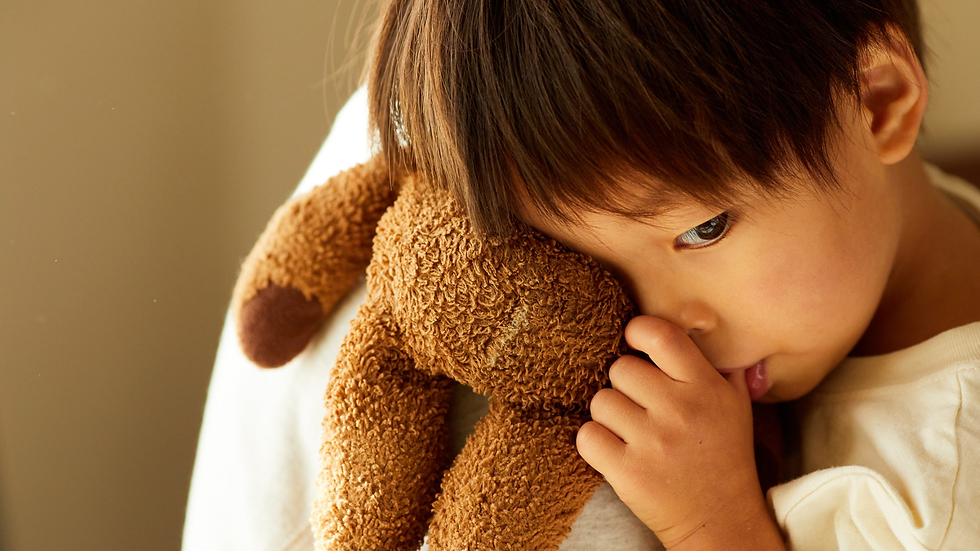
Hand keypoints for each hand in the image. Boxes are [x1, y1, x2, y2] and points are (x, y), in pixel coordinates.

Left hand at [577, 316, 783, 549]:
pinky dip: (595, 442)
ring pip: (600, 401)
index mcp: (706, 386)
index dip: (638, 332)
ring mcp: (653, 442)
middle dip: (625, 386)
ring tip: (633, 432)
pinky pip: (587, 435)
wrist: (721, 519)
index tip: (635, 343)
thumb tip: (695, 318)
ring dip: (610, 415)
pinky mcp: (628, 472)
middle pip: (620, 368)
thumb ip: (716, 362)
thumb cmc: (723, 454)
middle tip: (643, 407)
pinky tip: (617, 451)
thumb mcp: (735, 403)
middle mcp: (681, 410)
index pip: (660, 335)